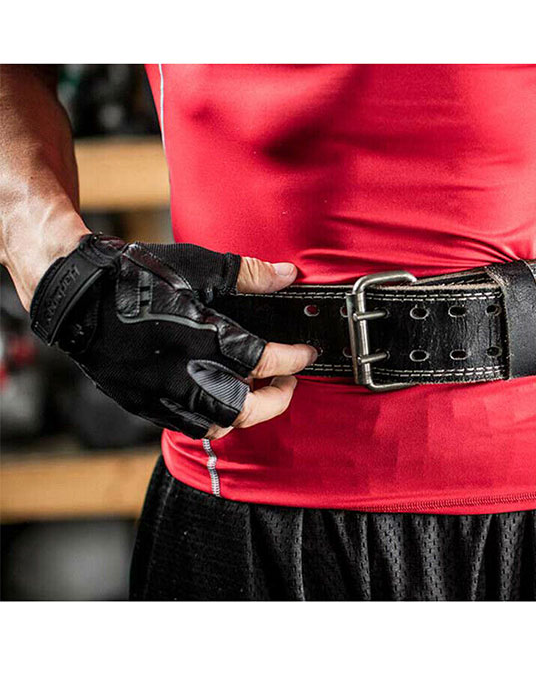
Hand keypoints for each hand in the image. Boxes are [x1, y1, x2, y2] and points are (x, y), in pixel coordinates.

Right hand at [30, 235, 315, 439]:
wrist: (73, 295)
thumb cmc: (131, 276)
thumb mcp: (193, 265)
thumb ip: (245, 274)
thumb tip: (286, 276)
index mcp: (199, 336)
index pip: (263, 361)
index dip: (292, 360)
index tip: (306, 354)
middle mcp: (181, 372)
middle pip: (244, 408)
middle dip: (276, 399)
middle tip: (288, 382)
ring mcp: (159, 392)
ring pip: (216, 424)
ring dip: (245, 413)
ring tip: (257, 393)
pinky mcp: (141, 402)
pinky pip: (185, 425)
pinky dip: (211, 418)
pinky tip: (220, 398)